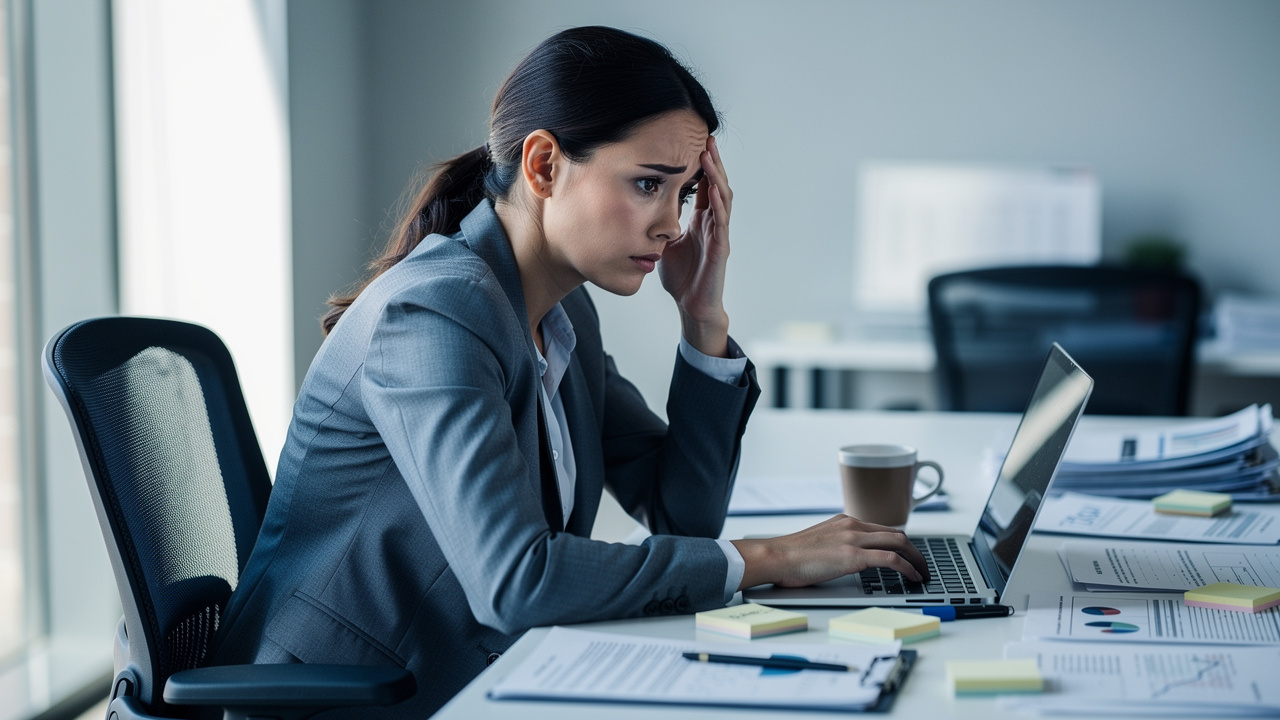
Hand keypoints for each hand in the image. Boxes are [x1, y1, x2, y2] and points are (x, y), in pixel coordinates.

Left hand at [659, 135, 732, 356]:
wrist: (692, 306)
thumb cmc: (681, 277)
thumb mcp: (664, 243)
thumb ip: (660, 224)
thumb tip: (640, 206)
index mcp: (701, 220)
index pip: (704, 185)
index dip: (701, 164)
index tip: (693, 141)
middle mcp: (713, 223)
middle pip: (717, 184)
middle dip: (712, 161)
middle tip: (705, 137)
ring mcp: (719, 234)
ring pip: (723, 197)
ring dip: (717, 175)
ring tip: (709, 154)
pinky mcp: (721, 247)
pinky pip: (722, 220)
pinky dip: (719, 201)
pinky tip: (714, 187)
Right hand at [730, 515, 930, 590]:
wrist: (776, 556)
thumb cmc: (790, 556)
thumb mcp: (818, 544)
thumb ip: (836, 546)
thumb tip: (847, 560)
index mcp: (844, 522)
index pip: (881, 529)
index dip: (900, 543)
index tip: (908, 555)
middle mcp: (852, 525)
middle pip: (896, 534)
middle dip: (915, 550)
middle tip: (922, 565)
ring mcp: (853, 538)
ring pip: (899, 543)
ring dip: (917, 559)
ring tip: (923, 573)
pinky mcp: (853, 555)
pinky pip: (891, 559)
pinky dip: (908, 568)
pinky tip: (914, 577)